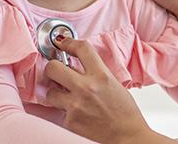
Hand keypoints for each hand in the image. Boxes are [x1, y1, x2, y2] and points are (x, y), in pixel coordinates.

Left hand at [45, 38, 165, 143]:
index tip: (63, 43)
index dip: (68, 43)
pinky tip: (77, 113)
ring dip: (55, 92)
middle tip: (56, 72)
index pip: (81, 49)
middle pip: (53, 67)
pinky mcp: (70, 121)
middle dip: (52, 68)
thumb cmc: (124, 112)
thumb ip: (95, 72)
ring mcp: (76, 105)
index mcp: (101, 75)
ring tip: (66, 96)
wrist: (127, 136)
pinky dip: (65, 111)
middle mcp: (86, 88)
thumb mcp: (113, 83)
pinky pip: (58, 111)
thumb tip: (76, 64)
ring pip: (50, 91)